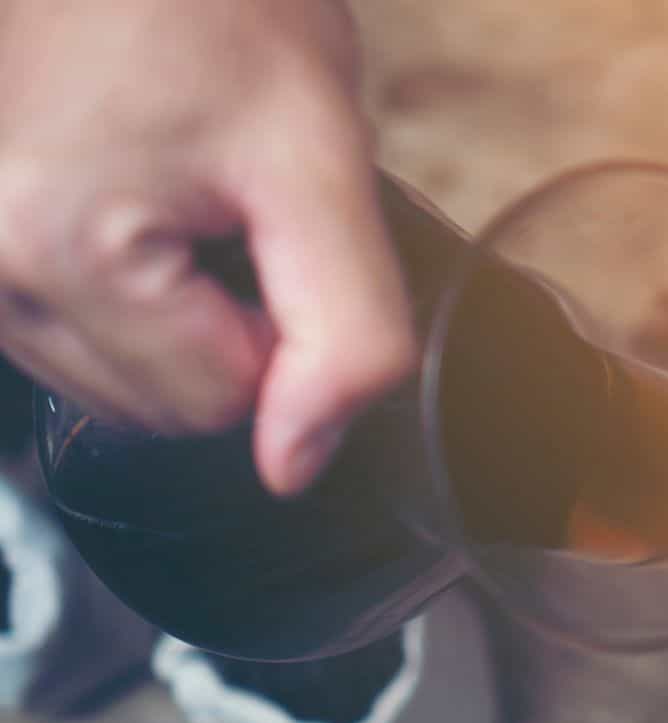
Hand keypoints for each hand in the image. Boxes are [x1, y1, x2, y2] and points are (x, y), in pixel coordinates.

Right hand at [0, 0, 414, 493]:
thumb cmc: (216, 10)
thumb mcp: (324, 163)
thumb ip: (343, 327)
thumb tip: (298, 462)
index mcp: (53, 252)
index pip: (220, 406)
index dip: (281, 330)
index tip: (269, 229)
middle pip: (160, 405)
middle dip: (224, 320)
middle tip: (228, 201)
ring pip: (117, 378)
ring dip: (174, 304)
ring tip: (179, 186)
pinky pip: (75, 332)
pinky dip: (126, 288)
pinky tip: (134, 197)